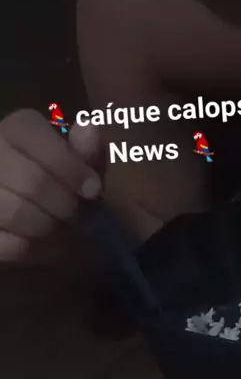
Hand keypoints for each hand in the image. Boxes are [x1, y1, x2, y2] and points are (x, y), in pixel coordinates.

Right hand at [0, 109, 102, 260]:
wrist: (28, 206)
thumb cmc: (58, 185)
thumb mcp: (77, 165)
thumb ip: (86, 151)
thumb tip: (88, 130)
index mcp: (14, 131)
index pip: (31, 132)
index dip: (67, 163)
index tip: (93, 190)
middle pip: (31, 180)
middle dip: (64, 204)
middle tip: (77, 215)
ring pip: (17, 213)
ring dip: (47, 227)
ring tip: (56, 226)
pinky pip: (10, 244)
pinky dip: (29, 248)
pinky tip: (34, 240)